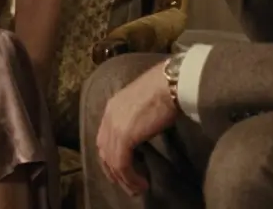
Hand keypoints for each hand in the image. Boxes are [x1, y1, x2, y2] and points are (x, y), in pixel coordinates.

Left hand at [95, 61, 178, 196]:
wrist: (169, 83)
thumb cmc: (164, 88)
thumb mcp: (142, 103)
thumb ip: (136, 117)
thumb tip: (141, 131)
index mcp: (112, 107)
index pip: (104, 138)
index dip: (110, 156)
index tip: (121, 170)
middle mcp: (108, 117)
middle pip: (104, 152)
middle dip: (113, 171)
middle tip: (127, 184)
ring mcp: (114, 127)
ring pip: (112, 162)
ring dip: (124, 179)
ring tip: (136, 188)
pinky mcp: (124, 137)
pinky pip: (122, 165)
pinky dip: (130, 177)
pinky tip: (142, 183)